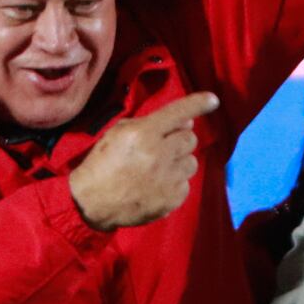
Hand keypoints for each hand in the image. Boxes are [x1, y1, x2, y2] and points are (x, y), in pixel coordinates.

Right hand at [70, 91, 217, 230]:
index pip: (179, 112)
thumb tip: (185, 120)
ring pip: (192, 162)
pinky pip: (186, 184)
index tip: (213, 100)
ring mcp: (168, 178)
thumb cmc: (102, 163)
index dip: (199, 104)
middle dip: (179, 140)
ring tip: (160, 168)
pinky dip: (175, 183)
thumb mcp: (118, 134)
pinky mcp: (172, 199)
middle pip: (189, 138)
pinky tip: (157, 186)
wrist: (91, 202)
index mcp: (144, 133)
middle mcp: (160, 154)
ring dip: (179, 162)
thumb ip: (149, 122)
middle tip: (163, 147)